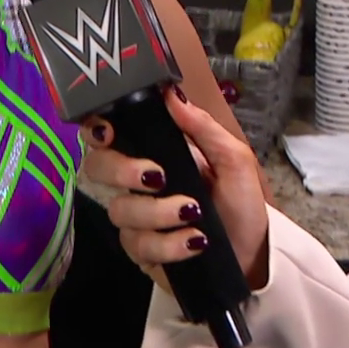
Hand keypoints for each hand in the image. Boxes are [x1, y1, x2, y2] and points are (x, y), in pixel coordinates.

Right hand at [81, 86, 270, 291]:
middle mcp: (136, 182)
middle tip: (158, 178)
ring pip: (119, 210)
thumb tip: (170, 94)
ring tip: (194, 214)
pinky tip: (195, 242)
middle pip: (97, 167)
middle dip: (123, 170)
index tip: (109, 132)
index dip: (95, 128)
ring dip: (158, 213)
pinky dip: (169, 244)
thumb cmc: (240, 201)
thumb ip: (202, 127)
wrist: (253, 252)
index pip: (107, 132)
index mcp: (154, 152)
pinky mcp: (141, 252)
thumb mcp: (233, 159)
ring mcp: (136, 219)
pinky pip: (137, 246)